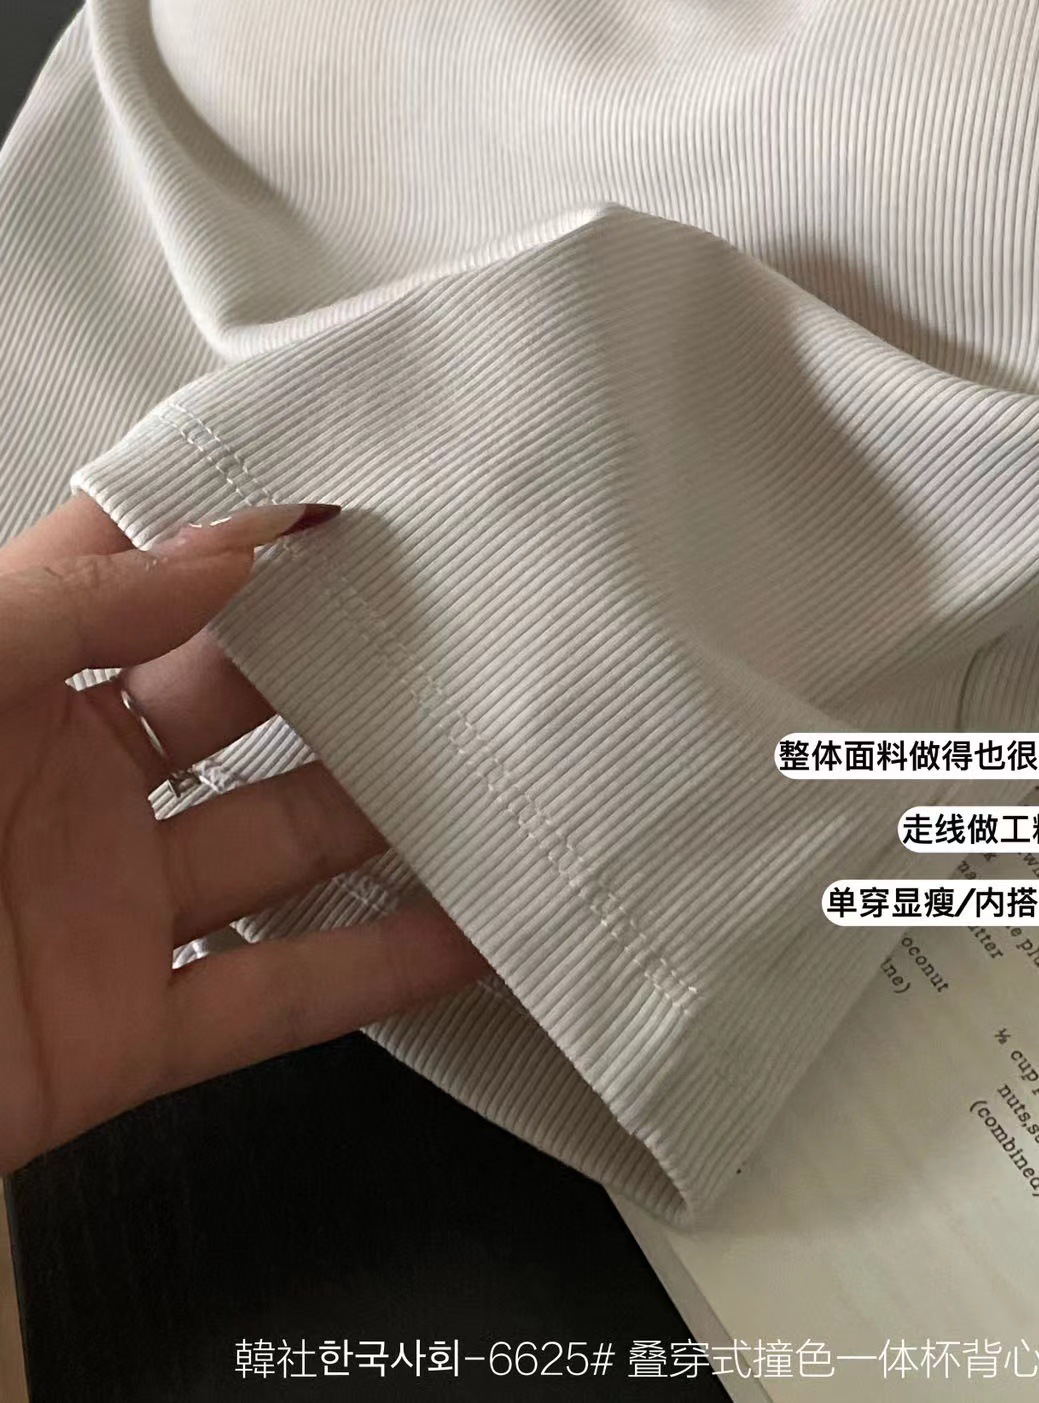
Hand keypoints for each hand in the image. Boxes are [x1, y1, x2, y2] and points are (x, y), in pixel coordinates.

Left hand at [0, 492, 488, 1174]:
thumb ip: (71, 610)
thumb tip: (231, 545)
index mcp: (1, 682)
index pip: (134, 572)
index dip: (233, 524)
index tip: (351, 493)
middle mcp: (61, 784)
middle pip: (240, 703)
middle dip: (342, 660)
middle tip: (460, 618)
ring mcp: (102, 910)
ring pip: (280, 844)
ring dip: (390, 811)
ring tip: (500, 759)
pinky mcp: (126, 1034)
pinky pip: (276, 998)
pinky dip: (379, 970)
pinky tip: (471, 931)